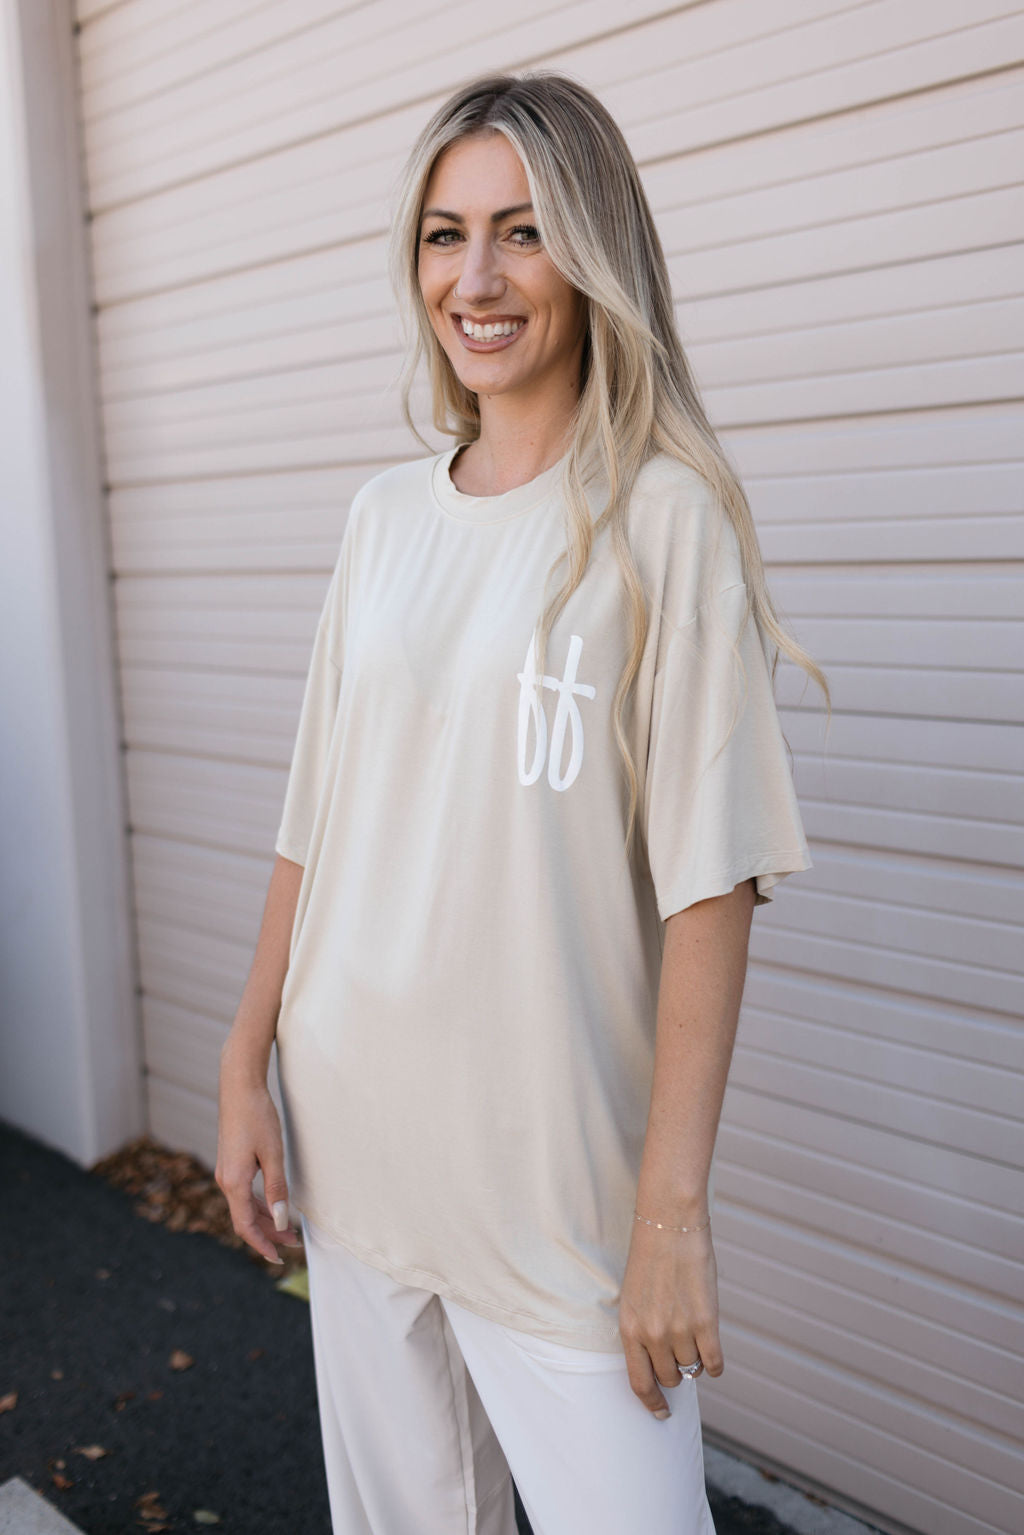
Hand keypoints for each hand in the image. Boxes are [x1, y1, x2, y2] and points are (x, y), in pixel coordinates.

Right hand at [215, 1058, 301, 1264]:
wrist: (239, 1088)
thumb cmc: (257, 1117)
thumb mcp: (273, 1154)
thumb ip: (276, 1189)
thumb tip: (282, 1222)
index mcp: (233, 1182)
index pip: (245, 1226)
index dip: (262, 1244)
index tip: (278, 1258)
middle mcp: (225, 1181)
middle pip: (245, 1219)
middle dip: (269, 1234)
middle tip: (294, 1243)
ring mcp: (226, 1172)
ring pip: (244, 1207)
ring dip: (265, 1220)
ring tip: (288, 1229)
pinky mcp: (230, 1163)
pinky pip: (243, 1194)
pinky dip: (258, 1205)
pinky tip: (273, 1206)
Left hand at [618, 1218, 722, 1417]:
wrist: (670, 1224)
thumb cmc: (650, 1257)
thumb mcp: (633, 1298)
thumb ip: (643, 1331)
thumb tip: (659, 1364)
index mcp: (629, 1329)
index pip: (639, 1384)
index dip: (652, 1403)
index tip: (661, 1413)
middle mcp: (652, 1335)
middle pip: (669, 1378)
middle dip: (674, 1373)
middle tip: (679, 1355)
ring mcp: (680, 1330)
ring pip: (691, 1369)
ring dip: (694, 1361)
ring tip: (694, 1338)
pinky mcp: (706, 1322)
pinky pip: (714, 1362)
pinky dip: (715, 1365)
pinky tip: (713, 1355)